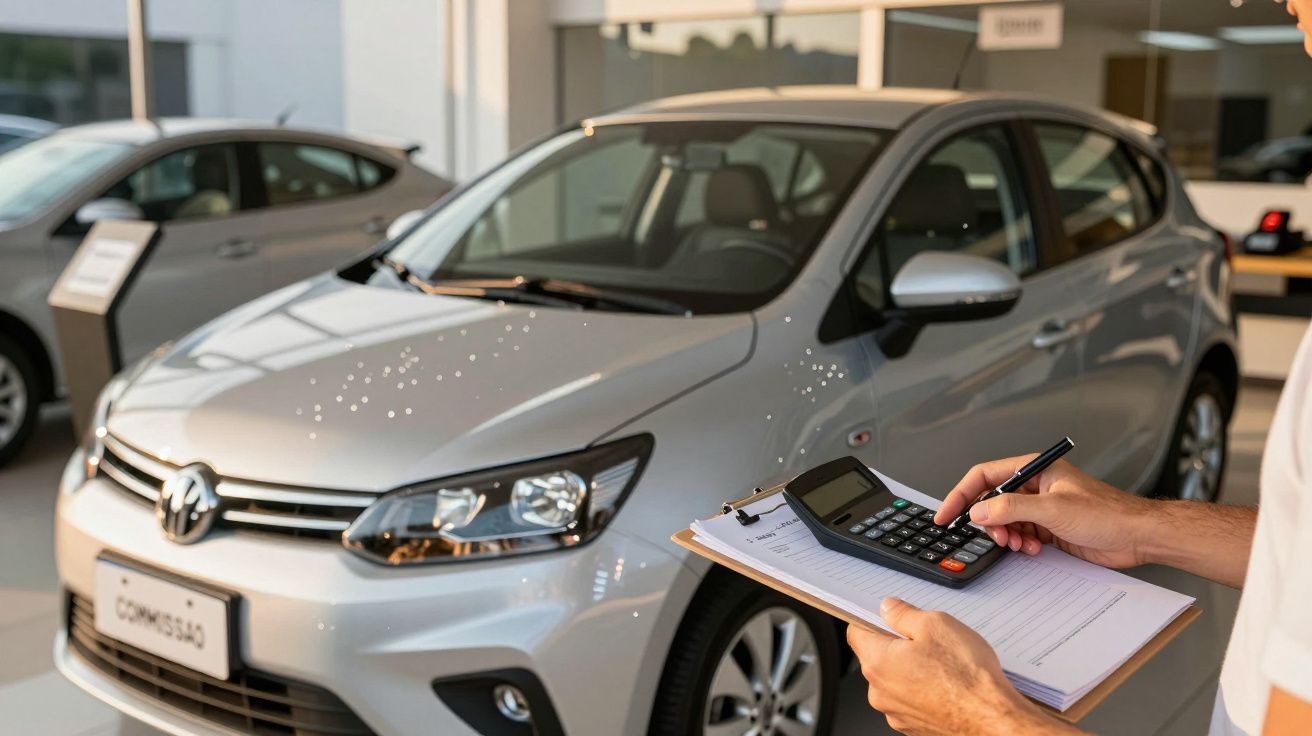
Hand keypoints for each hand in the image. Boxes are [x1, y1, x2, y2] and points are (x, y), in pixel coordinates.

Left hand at [847, 598, 1066, 735]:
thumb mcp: (936, 624)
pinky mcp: (914, 727)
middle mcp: (880, 692)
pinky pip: (912, 700)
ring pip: (896, 680)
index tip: (887, 616)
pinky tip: (948, 685)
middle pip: (877, 657)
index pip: (856, 632)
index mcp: (878, 662)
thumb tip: (888, 608)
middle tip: (927, 639)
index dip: (871, 619)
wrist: (994, 719)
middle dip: (897, 645)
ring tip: (944, 665)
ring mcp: (897, 713)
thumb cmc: (968, 676)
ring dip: (912, 669)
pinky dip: (924, 691)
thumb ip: (903, 614)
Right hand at [932, 457, 1152, 568]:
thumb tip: (978, 511)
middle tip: (996, 537)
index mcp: (1034, 469)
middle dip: (988, 522)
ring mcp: (1041, 507)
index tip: (946, 515)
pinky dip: (1021, 544)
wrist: (1137, 536)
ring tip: (1020, 544)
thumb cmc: (1107, 513)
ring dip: (1007, 536)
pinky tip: (1034, 549)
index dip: (961, 494)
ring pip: (1004, 521)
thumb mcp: (1053, 509)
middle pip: (991, 501)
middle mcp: (1034, 486)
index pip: (984, 476)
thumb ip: (1011, 508)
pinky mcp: (1048, 528)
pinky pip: (1020, 534)